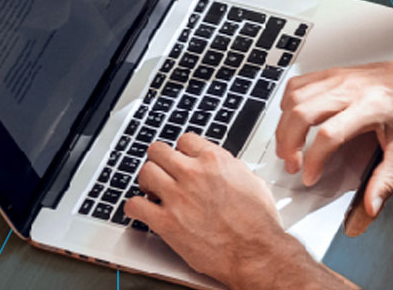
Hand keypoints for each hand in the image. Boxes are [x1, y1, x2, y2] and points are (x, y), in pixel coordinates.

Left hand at [128, 133, 305, 288]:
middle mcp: (194, 174)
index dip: (182, 150)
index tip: (181, 158)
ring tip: (153, 190)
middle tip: (162, 170)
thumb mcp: (251, 181)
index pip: (185, 140)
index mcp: (216, 160)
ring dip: (147, 181)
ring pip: (145, 173)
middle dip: (159, 160)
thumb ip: (230, 169)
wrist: (254, 251)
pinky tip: (144, 210)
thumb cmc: (258, 222)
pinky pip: (134, 205)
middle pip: (159, 151)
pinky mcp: (165, 222)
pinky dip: (135, 207)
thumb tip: (224, 169)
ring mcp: (177, 197)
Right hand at [276, 57, 392, 235]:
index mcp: (370, 107)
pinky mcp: (334, 73)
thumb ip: (386, 181)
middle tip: (292, 165)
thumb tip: (370, 207)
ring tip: (289, 147)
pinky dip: (288, 103)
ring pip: (296, 96)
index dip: (314, 160)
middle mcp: (351, 88)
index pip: (329, 134)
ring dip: (285, 125)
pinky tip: (293, 119)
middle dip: (289, 143)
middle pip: (303, 111)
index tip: (310, 177)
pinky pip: (299, 83)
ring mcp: (340, 77)